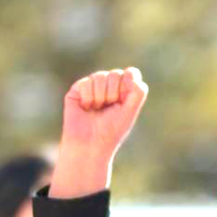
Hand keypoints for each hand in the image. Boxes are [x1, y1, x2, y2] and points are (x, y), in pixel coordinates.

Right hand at [51, 67, 147, 198]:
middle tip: (108, 109)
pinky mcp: (78, 89)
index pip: (130, 74)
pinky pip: (86, 83)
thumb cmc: (111, 131)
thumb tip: (130, 73)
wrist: (90, 144)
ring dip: (100, 97)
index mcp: (124, 91)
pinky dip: (88, 98)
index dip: (127, 86)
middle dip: (113, 93)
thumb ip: (138, 92)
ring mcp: (93, 87)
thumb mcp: (130, 112)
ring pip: (100, 76)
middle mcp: (109, 87)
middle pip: (115, 74)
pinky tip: (85, 108)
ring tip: (96, 110)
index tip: (122, 102)